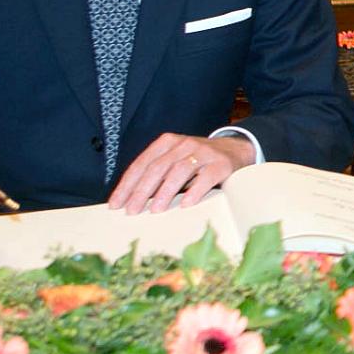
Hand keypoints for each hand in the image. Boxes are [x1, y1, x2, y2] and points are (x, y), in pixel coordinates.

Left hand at [108, 131, 253, 213]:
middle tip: (132, 211)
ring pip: (179, 170)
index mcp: (167, 143)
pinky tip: (186, 204)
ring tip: (156, 210)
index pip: (142, 164)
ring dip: (165, 192)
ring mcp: (203, 153)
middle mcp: (184, 144)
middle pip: (158, 168)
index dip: (127, 184)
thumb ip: (157, 174)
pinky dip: (195, 191)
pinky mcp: (221, 164)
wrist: (236, 150)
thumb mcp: (175, 161)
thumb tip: (131, 200)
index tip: (116, 204)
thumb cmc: (198, 161)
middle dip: (142, 191)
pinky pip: (206, 177)